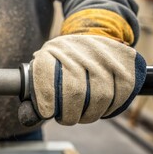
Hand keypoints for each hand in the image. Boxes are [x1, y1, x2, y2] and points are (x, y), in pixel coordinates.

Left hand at [19, 35, 145, 125]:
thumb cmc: (61, 63)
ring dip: (90, 114)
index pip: (46, 79)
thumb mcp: (42, 72)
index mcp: (51, 51)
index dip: (46, 102)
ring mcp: (102, 53)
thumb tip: (28, 118)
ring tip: (83, 116)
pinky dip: (111, 108)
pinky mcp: (124, 60)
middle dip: (70, 114)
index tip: (48, 113)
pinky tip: (102, 110)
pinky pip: (121, 93)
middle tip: (67, 119)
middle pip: (75, 91)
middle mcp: (76, 48)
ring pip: (101, 95)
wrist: (90, 34)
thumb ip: (34, 97)